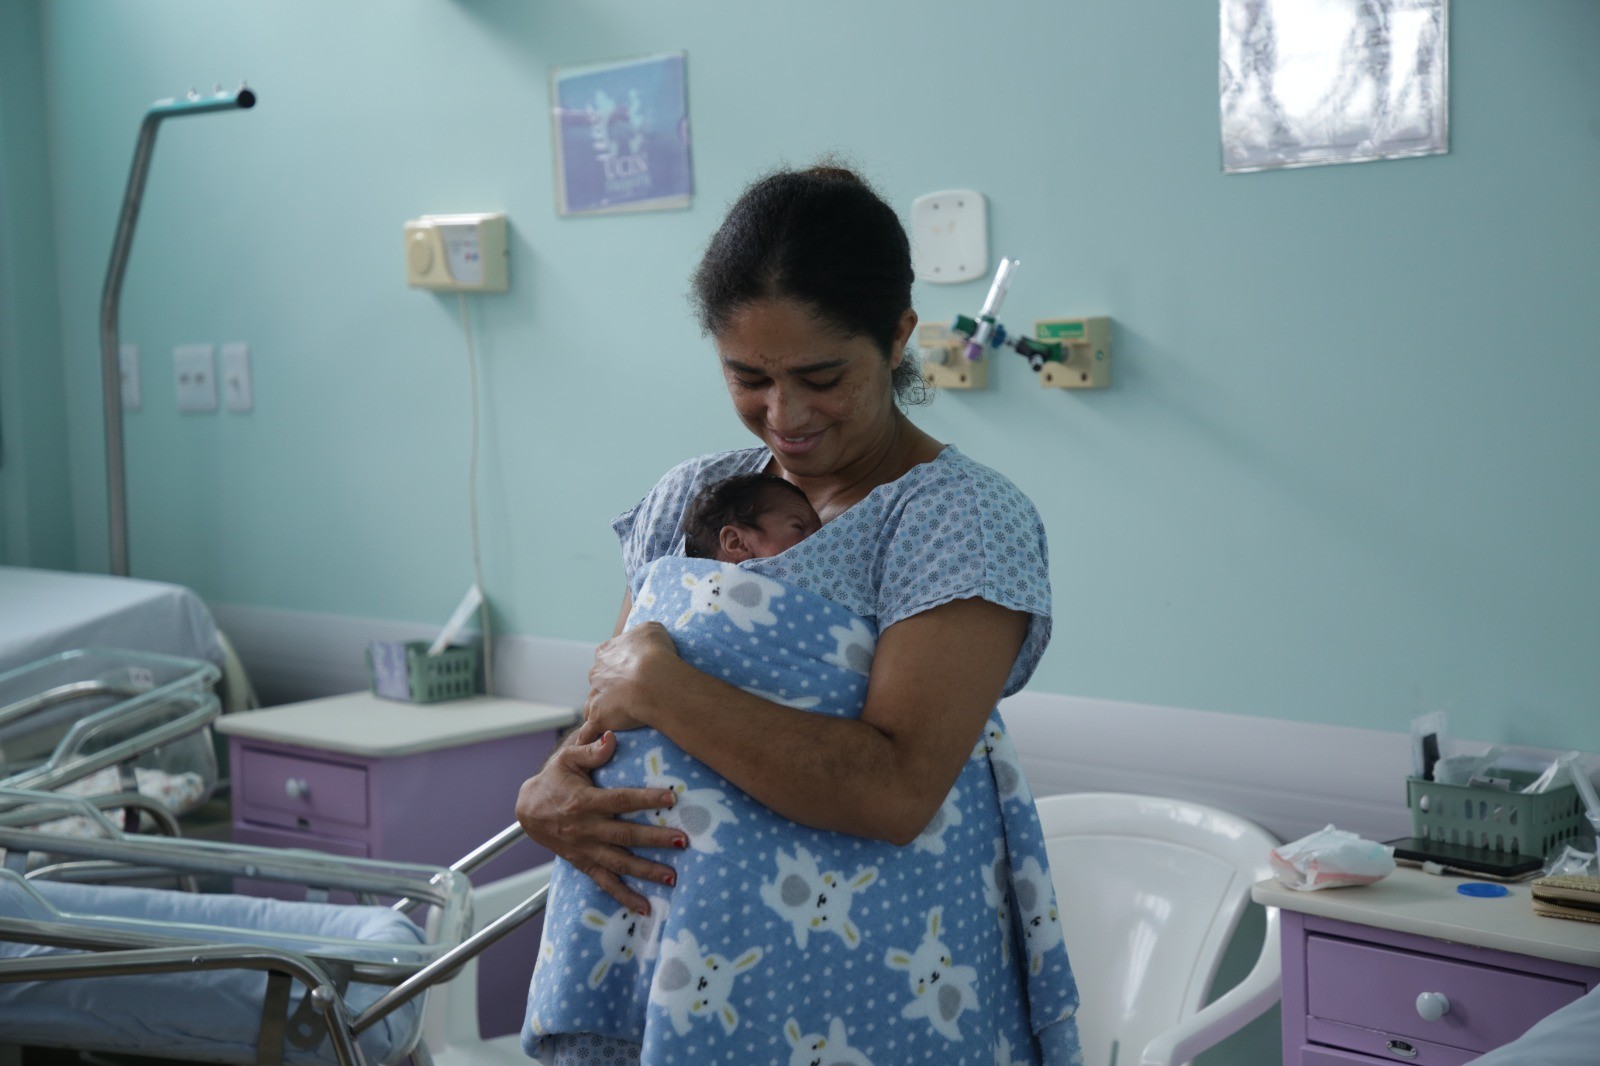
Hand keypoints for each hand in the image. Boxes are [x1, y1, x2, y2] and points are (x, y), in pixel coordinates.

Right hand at [515, 725, 685, 914]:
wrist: (527, 810)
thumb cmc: (553, 780)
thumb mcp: (566, 758)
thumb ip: (590, 750)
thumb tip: (612, 737)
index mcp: (584, 801)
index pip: (619, 800)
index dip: (645, 799)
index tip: (671, 797)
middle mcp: (586, 828)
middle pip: (625, 835)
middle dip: (655, 839)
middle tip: (683, 840)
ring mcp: (585, 849)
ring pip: (619, 863)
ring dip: (647, 871)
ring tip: (673, 877)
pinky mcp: (584, 863)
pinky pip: (605, 883)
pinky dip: (624, 896)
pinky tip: (645, 906)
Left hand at [584, 621, 680, 733]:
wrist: (654, 679)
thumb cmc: (656, 652)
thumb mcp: (652, 629)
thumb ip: (643, 634)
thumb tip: (644, 639)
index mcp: (606, 651)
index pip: (607, 658)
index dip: (620, 665)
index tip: (632, 672)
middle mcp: (596, 672)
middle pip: (599, 682)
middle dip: (611, 689)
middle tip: (631, 697)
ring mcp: (594, 695)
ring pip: (594, 705)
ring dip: (603, 711)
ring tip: (619, 720)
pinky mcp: (597, 717)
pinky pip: (589, 731)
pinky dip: (591, 737)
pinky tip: (595, 743)